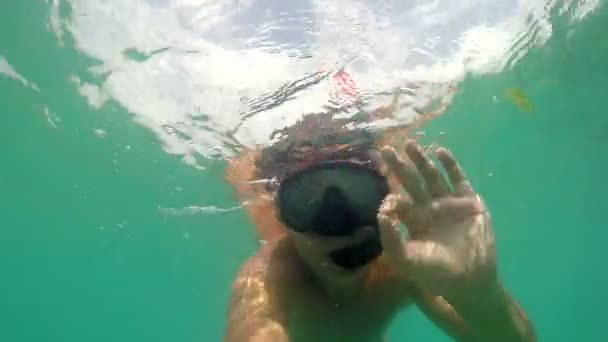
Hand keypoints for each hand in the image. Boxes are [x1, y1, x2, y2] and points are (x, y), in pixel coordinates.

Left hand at [377, 140, 497, 299]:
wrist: (470, 281)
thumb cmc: (436, 274)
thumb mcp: (406, 260)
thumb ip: (391, 239)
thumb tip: (380, 213)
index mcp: (414, 220)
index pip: (399, 201)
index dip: (391, 196)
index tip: (386, 197)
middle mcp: (429, 208)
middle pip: (411, 182)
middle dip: (399, 167)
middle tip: (385, 150)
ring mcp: (449, 203)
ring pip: (432, 176)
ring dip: (421, 160)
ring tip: (409, 144)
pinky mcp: (469, 202)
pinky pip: (458, 180)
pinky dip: (450, 166)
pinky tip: (440, 152)